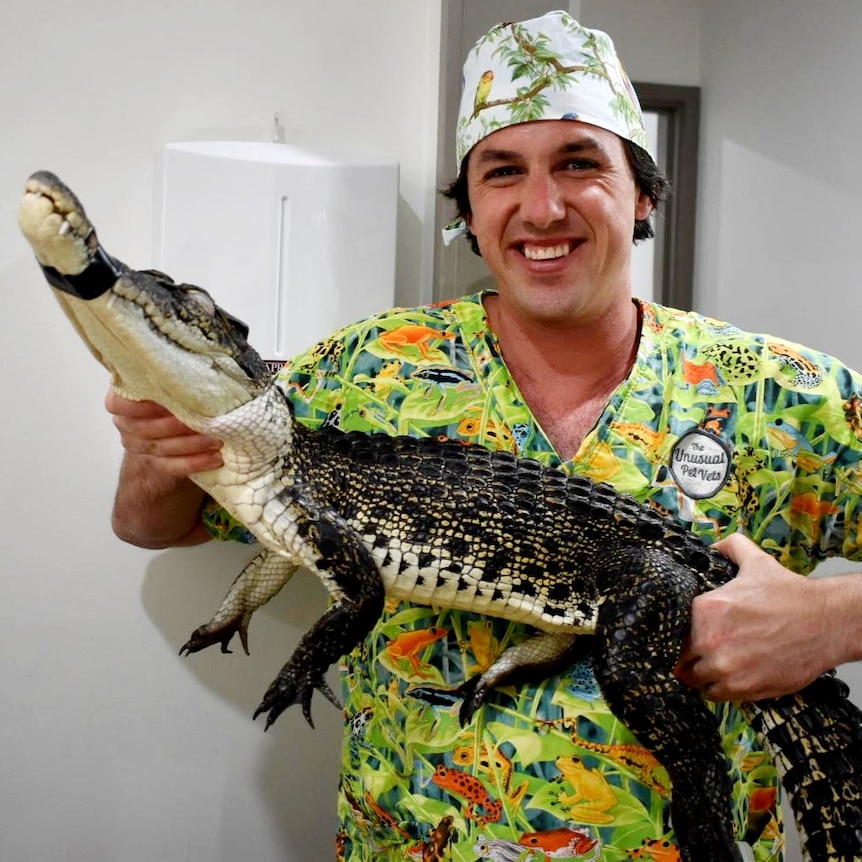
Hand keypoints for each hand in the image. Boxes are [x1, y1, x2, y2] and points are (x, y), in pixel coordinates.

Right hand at [105, 389, 222, 475]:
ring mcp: (138, 446)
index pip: (118, 404)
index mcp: (122, 399)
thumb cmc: (170, 392)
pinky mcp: (155, 463)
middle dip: (178, 427)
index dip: (140, 406)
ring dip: (193, 445)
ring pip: (162, 449)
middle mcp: (126, 424)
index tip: (166, 403)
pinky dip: (195, 463)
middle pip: (147, 429)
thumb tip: (193, 377)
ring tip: (217, 439)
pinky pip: (173, 466)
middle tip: (206, 422)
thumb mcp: (167, 381)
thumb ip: (172, 379)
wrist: (169, 419)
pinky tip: (215, 458)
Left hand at [674, 533, 851, 701]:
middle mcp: (709, 640)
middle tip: (698, 651)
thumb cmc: (789, 593)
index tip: (685, 634)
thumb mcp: (755, 561)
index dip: (678, 631)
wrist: (826, 622)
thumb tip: (712, 546)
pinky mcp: (743, 689)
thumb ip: (729, 547)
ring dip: (700, 673)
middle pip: (680, 655)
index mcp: (704, 609)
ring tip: (712, 666)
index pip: (674, 627)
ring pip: (694, 678)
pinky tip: (726, 677)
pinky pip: (715, 694)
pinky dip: (717, 688)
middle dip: (687, 653)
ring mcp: (725, 667)